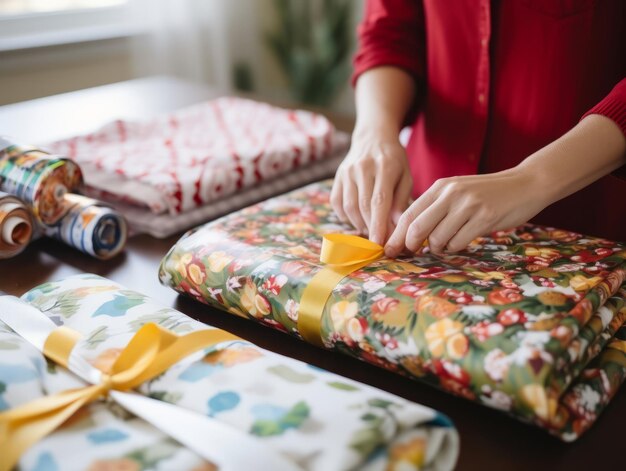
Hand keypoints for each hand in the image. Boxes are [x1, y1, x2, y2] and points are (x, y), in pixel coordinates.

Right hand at [331, 129, 412, 244]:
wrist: (373, 137)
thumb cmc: (394, 160)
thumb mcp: (406, 176)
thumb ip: (402, 200)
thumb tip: (396, 227)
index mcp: (384, 166)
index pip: (379, 201)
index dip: (378, 225)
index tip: (380, 244)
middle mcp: (362, 167)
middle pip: (363, 206)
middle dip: (371, 228)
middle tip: (379, 241)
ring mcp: (347, 171)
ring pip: (349, 207)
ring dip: (360, 224)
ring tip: (371, 229)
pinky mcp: (338, 176)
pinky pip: (338, 203)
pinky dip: (347, 216)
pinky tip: (358, 218)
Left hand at [385, 168, 548, 256]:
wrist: (526, 184)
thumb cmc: (487, 193)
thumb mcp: (456, 192)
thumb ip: (435, 209)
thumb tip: (408, 235)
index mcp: (440, 187)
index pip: (408, 214)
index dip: (396, 235)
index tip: (389, 250)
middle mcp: (450, 194)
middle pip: (416, 228)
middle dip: (410, 246)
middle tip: (412, 253)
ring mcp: (468, 205)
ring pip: (437, 238)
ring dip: (438, 248)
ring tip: (447, 243)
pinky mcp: (484, 217)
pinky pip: (458, 242)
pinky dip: (455, 247)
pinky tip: (462, 241)